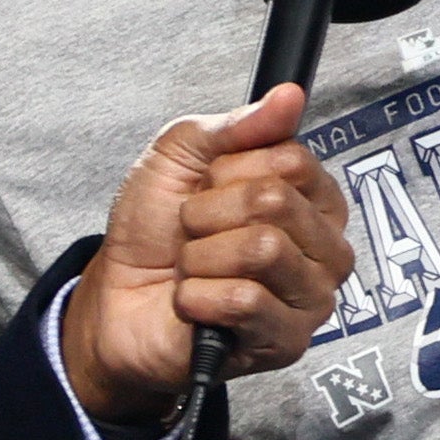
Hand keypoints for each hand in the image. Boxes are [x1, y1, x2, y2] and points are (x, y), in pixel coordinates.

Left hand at [63, 86, 356, 421]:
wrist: (116, 299)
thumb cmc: (155, 230)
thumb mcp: (180, 157)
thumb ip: (236, 125)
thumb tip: (290, 96)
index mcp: (312, 199)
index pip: (292, 160)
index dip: (230, 169)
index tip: (207, 188)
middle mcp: (324, 249)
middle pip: (276, 202)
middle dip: (209, 212)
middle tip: (192, 233)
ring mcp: (310, 299)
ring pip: (262, 250)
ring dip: (202, 256)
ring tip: (193, 268)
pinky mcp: (285, 342)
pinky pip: (244, 301)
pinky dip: (197, 296)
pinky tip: (193, 302)